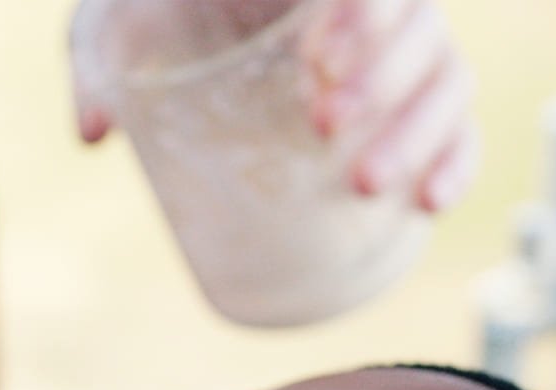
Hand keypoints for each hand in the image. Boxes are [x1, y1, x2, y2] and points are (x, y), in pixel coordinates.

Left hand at [75, 0, 480, 212]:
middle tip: (322, 130)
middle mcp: (368, 5)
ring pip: (447, 76)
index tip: (316, 63)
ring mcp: (398, 52)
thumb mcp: (113, 24)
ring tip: (364, 186)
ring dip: (420, 132)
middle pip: (419, 26)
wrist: (181, 27)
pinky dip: (458, 161)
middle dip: (381, 80)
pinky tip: (430, 203)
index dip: (361, 17)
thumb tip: (95, 133)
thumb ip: (96, 63)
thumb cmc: (151, 15)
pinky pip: (459, 124)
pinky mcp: (408, 104)